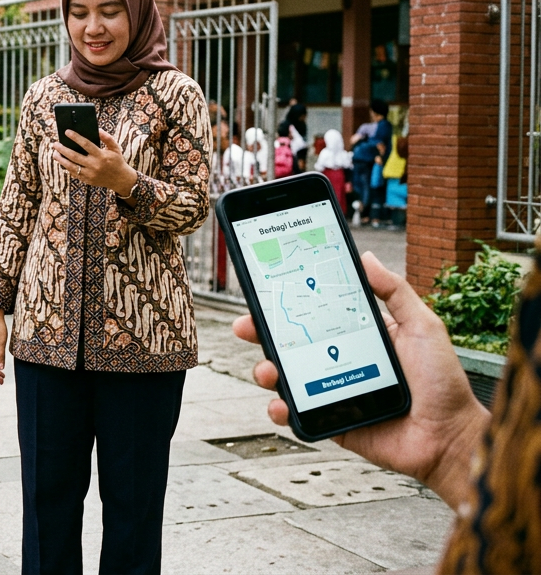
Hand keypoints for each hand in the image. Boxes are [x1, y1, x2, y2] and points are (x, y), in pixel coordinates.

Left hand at [52, 129, 138, 196]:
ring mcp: (89, 174)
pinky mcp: (87, 180)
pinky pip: (74, 173)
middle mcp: (94, 165)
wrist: (120, 179)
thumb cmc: (117, 161)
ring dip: (61, 160)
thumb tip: (97, 129)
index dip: (76, 137)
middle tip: (55, 143)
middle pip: (75, 156)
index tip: (67, 131)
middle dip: (63, 149)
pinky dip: (67, 167)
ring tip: (54, 153)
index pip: (86, 144)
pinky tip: (62, 161)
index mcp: (101, 156)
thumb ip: (107, 138)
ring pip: (71, 167)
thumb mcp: (115, 148)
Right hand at [233, 251, 489, 509]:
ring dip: (265, 371)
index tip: (266, 292)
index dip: (288, 304)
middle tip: (246, 326)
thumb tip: (367, 257)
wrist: (448, 436)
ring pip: (285, 377)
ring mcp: (331, 391)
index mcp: (357, 336)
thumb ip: (395, 291)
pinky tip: (280, 404)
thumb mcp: (423, 326)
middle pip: (289, 343)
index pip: (314, 314)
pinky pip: (296, 414)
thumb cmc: (442, 382)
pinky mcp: (330, 421)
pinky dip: (279, 409)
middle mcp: (339, 361)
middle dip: (261, 333)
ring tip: (268, 370)